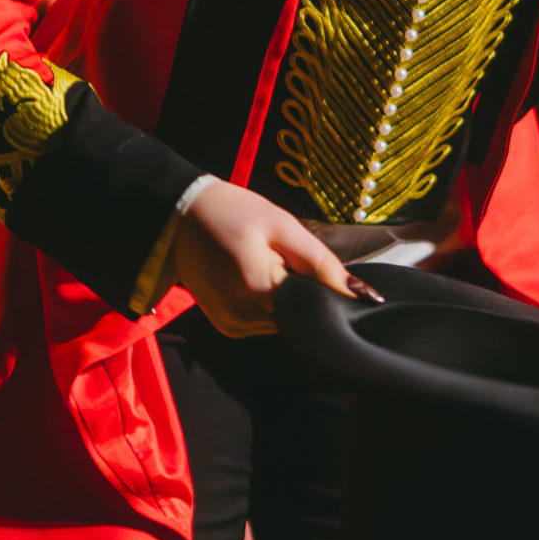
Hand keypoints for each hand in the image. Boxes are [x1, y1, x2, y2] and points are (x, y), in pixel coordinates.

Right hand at [169, 179, 365, 337]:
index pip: (315, 309)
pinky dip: (267, 305)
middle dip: (304, 295)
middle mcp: (245, 318)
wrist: (178, 216)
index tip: (325, 274)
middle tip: (289, 260)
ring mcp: (233, 326)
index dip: (327, 294)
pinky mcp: (226, 327)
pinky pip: (261, 323)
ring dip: (286, 301)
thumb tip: (359, 293)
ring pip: (281, 323)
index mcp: (261, 290)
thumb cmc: (232, 212)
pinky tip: (256, 278)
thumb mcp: (282, 226)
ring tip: (270, 265)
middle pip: (298, 319)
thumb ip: (321, 262)